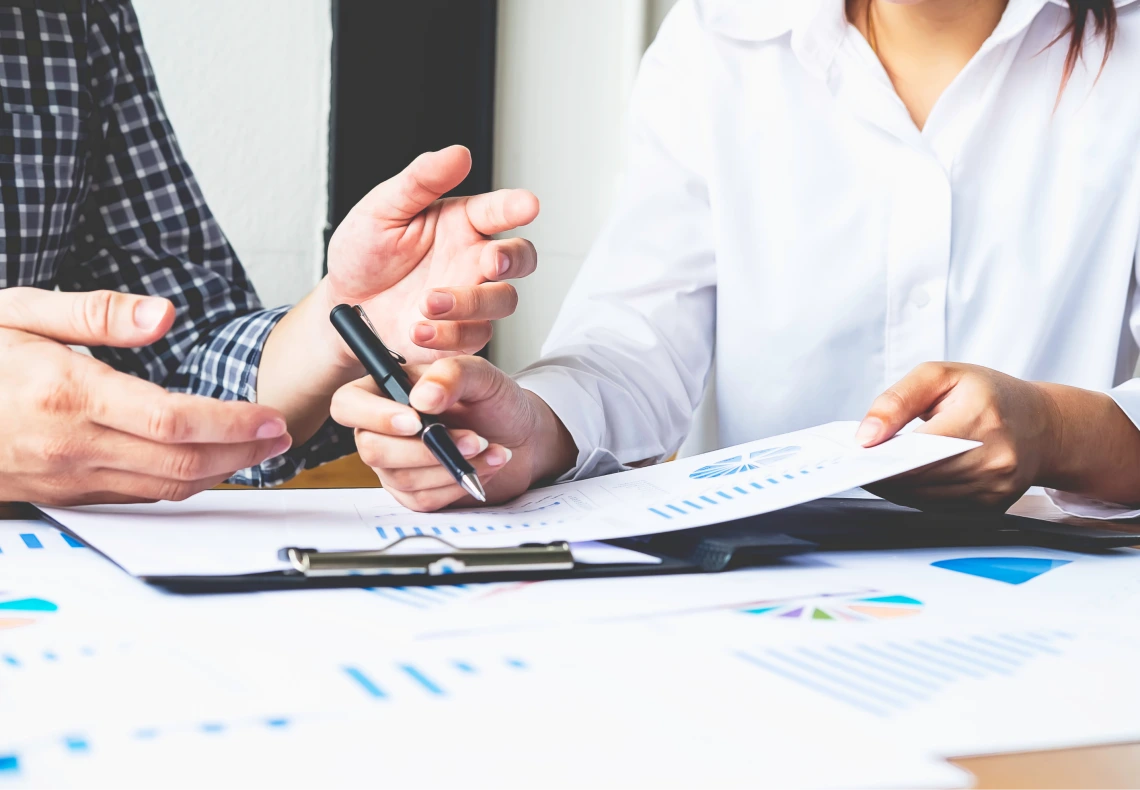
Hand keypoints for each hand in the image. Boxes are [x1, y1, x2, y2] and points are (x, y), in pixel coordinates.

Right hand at [0, 288, 291, 505]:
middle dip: (242, 454)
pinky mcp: (59, 494)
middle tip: (279, 439)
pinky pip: (134, 496)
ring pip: (162, 488)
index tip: (271, 420)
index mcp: (66, 393)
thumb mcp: (18, 311)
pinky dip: (178, 482)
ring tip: (254, 452)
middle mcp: (69, 443)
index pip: (174, 419)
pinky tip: (201, 464)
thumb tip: (164, 312)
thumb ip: (96, 314)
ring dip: (218, 473)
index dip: (234, 425)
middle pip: (180, 463)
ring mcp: (63, 476)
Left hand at [325, 145, 538, 364]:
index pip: (498, 211)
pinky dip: (449, 335)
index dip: (515, 207)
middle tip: (493, 261)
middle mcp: (473, 259)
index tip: (528, 205)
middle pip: (520, 258)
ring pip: (504, 300)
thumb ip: (420, 181)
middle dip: (514, 259)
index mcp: (461, 223)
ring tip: (427, 302)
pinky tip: (418, 329)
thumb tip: (458, 154)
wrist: (343, 306)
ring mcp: (470, 297)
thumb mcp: (382, 210)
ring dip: (472, 302)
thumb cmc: (364, 253)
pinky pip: (474, 337)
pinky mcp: (460, 332)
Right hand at [330, 356, 576, 510]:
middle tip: (472, 438)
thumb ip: (451, 374)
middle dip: (426, 449)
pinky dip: (457, 485)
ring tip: (488, 449)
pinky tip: (482, 467)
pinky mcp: (414, 492)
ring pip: (401, 477)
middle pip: (372, 449)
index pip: (348, 404)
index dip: (374, 416)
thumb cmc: (495, 401)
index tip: (415, 421)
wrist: (521, 436)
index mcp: (387, 389)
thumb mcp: (481, 375)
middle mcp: (383, 428)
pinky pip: (422, 499)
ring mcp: (395, 463)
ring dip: (451, 466)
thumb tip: (423, 398)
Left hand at [855, 362, 1062, 510]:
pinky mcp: (992, 507)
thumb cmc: (990, 395)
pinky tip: (904, 479)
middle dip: (883, 472)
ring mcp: (995, 488)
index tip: (856, 454)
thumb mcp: (941, 376)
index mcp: (982, 418)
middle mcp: (994, 459)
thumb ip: (898, 401)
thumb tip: (866, 435)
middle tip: (857, 462)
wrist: (1043, 425)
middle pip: (920, 478)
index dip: (884, 455)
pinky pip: (938, 507)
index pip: (921, 448)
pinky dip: (915, 495)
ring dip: (895, 487)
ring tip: (876, 468)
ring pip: (925, 499)